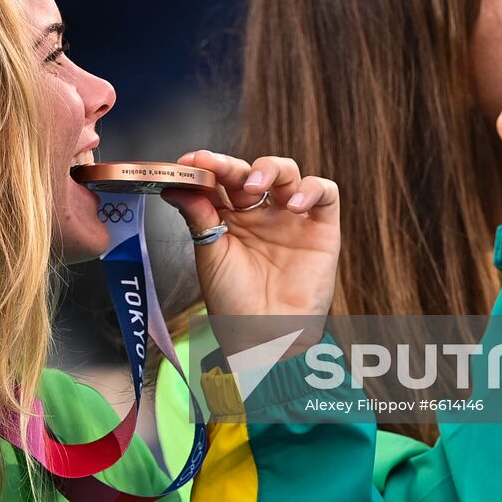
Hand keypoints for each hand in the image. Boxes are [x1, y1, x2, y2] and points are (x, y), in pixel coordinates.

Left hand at [160, 150, 339, 319]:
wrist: (265, 337)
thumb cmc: (234, 303)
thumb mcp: (209, 255)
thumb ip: (198, 215)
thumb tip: (176, 184)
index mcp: (231, 218)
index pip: (220, 181)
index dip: (206, 167)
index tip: (189, 163)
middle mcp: (261, 214)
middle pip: (250, 172)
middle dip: (232, 166)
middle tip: (216, 168)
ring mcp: (292, 218)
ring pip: (288, 172)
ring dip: (270, 169)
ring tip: (255, 186)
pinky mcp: (322, 228)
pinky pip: (325, 193)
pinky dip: (311, 189)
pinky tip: (293, 206)